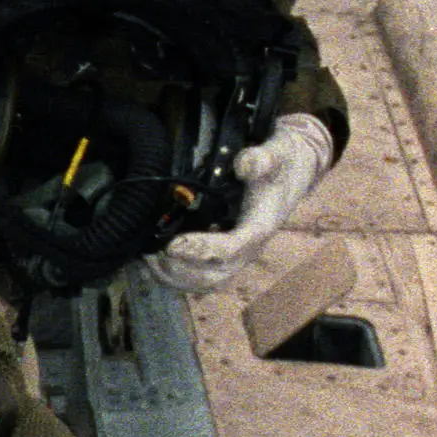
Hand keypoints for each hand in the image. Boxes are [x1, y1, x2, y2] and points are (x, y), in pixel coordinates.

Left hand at [156, 111, 333, 291]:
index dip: (201, 251)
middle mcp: (248, 249)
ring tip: (146, 261)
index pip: (231, 249)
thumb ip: (261, 159)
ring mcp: (236, 255)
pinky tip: (150, 266)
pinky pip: (199, 277)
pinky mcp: (224, 255)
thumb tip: (244, 164)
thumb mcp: (275, 154)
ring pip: (204, 281)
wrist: (290, 171)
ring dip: (173, 277)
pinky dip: (173, 276)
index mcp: (259, 228)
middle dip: (180, 270)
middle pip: (214, 275)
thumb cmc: (279, 163)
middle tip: (151, 254)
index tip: (172, 245)